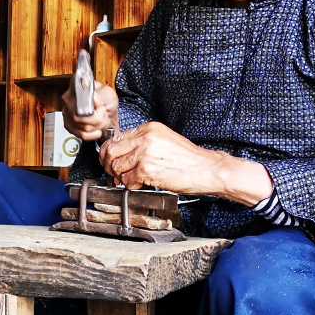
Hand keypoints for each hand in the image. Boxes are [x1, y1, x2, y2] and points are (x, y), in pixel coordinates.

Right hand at [62, 78, 118, 142]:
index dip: (93, 112)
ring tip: (100, 119)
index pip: (79, 106)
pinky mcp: (69, 125)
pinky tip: (96, 128)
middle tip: (103, 113)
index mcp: (76, 88)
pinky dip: (92, 134)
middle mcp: (68, 100)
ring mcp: (67, 113)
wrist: (105, 106)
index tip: (101, 109)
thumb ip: (100, 96)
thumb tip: (93, 99)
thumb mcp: (107, 93)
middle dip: (97, 120)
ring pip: (81, 129)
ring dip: (96, 126)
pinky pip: (80, 135)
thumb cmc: (105, 98)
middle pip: (79, 119)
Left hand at [99, 122, 224, 193]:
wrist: (206, 168)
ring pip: (116, 167)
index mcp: (148, 129)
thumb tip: (124, 152)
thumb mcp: (164, 139)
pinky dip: (130, 185)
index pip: (116, 138)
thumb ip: (143, 142)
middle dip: (108, 164)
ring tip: (131, 179)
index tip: (110, 159)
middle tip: (113, 172)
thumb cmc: (189, 158)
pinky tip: (140, 184)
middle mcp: (145, 139)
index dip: (109, 151)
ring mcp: (144, 154)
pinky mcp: (146, 170)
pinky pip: (127, 180)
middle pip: (111, 151)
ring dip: (120, 176)